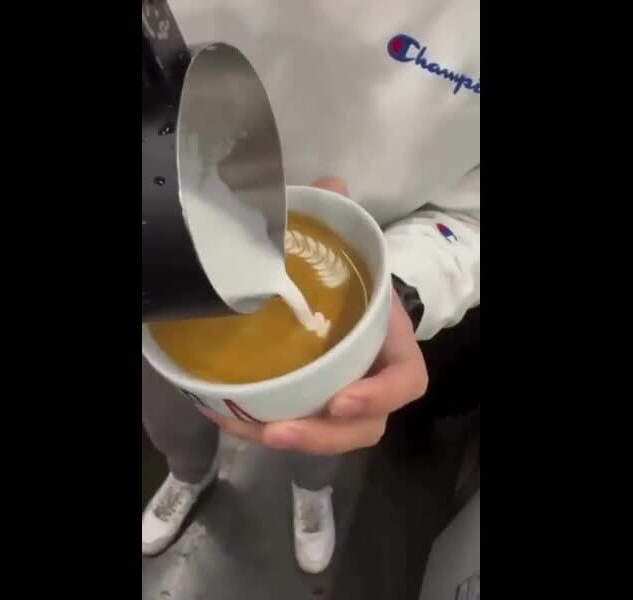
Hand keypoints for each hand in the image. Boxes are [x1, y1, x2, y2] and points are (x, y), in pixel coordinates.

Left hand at [198, 177, 428, 454]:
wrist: (342, 303)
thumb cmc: (353, 284)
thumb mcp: (350, 252)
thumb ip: (342, 223)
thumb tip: (329, 185)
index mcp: (393, 350)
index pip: (405, 382)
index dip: (380, 395)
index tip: (342, 397)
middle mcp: (374, 386)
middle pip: (365, 427)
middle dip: (325, 435)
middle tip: (283, 430)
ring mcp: (344, 405)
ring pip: (330, 438)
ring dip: (293, 441)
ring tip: (255, 432)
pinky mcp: (312, 411)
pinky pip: (295, 430)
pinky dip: (262, 430)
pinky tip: (228, 418)